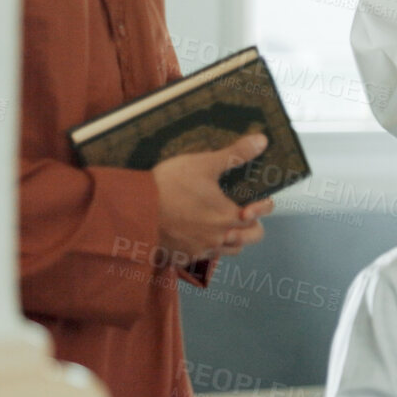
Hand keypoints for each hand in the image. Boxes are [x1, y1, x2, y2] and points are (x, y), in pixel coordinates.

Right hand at [152, 133, 273, 264]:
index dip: (263, 207)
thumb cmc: (170, 184)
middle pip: (249, 239)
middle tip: (243, 213)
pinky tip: (199, 233)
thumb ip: (236, 154)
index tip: (260, 199)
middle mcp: (217, 239)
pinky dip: (207, 247)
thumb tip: (263, 139)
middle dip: (252, 226)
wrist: (132, 209)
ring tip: (224, 224)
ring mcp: (198, 251)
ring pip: (228, 251)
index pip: (259, 218)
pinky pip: (203, 257)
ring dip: (232, 239)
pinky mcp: (180, 257)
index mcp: (228, 217)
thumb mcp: (204, 163)